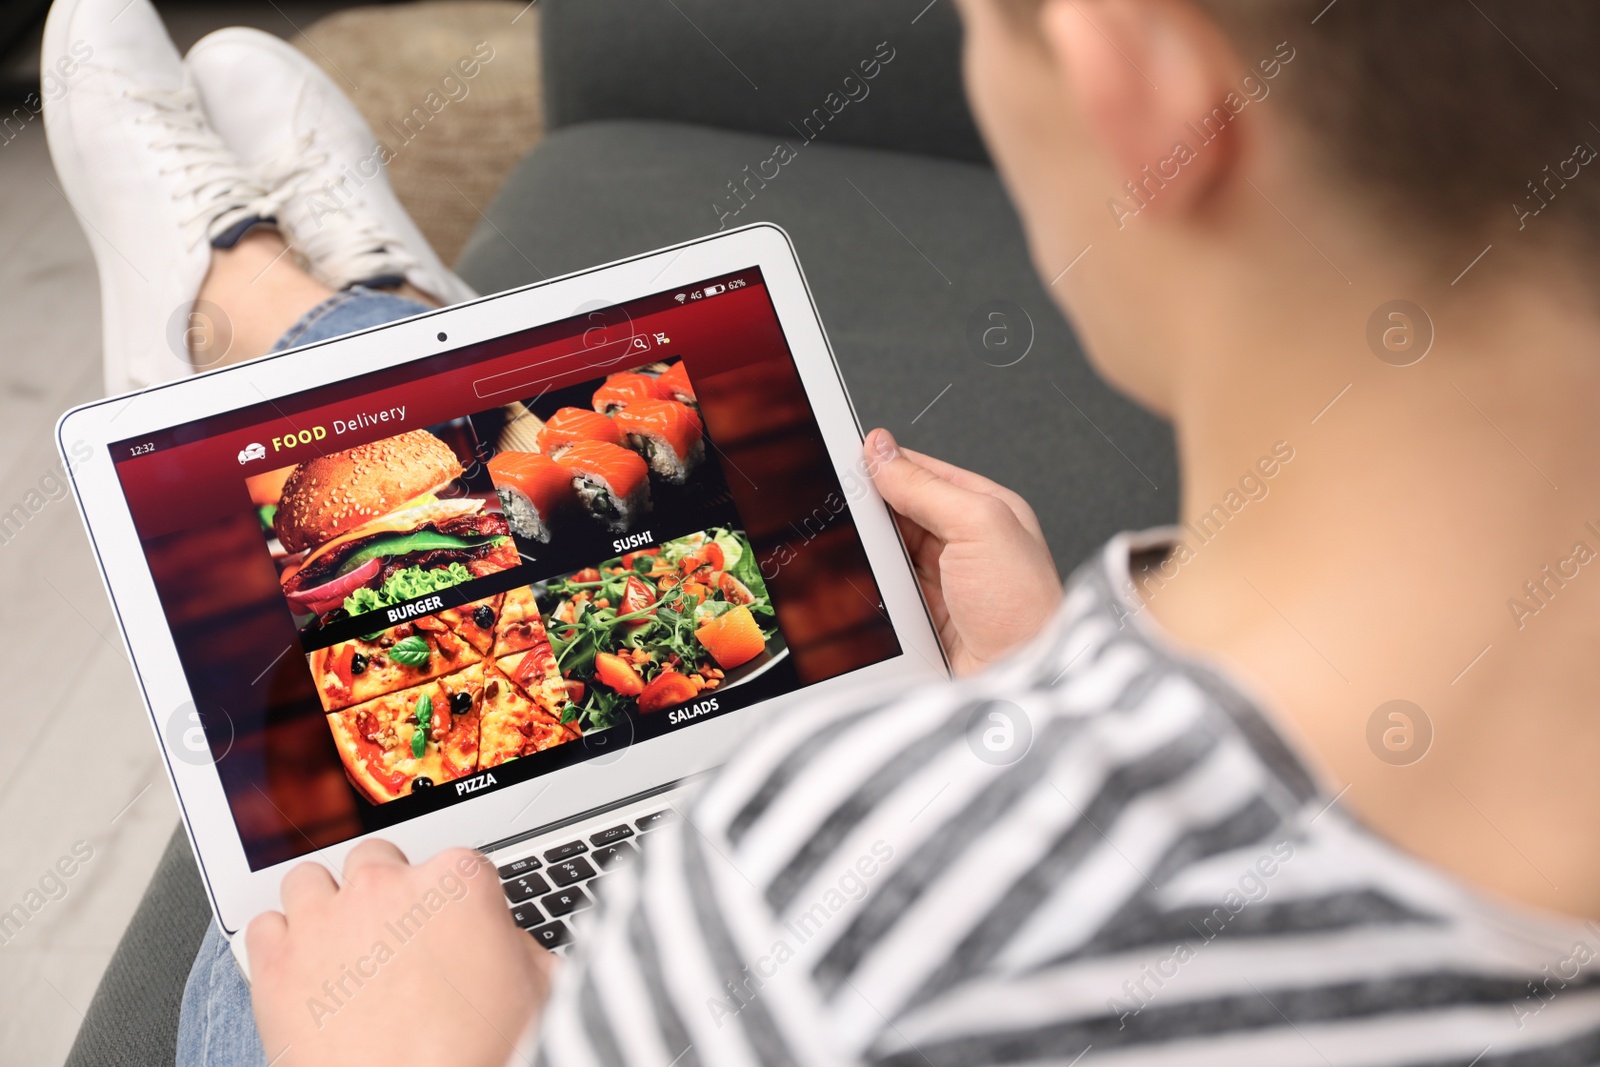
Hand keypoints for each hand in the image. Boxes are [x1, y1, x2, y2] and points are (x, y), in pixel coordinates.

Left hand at [248, 840, 555, 1066]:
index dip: (450, 902)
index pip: (453, 865)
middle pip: (374, 859)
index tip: (447, 929)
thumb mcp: (538, 990)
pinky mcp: (277, 966)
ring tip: (336, 949)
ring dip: (322, 908)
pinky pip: (263, 927)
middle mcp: (387, 889)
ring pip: (308, 881)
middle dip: (381, 893)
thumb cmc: (480, 1055)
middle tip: (391, 939)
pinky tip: (301, 974)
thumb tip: (504, 940)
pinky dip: (278, 946)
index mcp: (457, 884)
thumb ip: (517, 944)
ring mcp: (326, 923)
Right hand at [865, 428, 1061, 674]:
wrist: (1019, 682)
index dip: (887, 465)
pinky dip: (870, 586)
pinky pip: (884, 589)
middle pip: (900, 511)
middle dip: (872, 510)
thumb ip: (926, 486)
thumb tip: (882, 453)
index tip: (850, 460)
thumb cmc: (1023, 609)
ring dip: (869, 552)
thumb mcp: (978, 525)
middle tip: (843, 508)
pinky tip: (862, 584)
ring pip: (887, 551)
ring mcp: (943, 580)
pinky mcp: (924, 614)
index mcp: (987, 508)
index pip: (925, 472)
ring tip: (852, 550)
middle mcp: (966, 542)